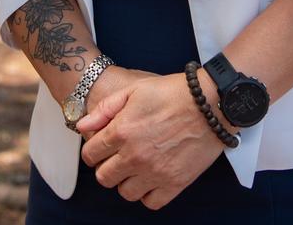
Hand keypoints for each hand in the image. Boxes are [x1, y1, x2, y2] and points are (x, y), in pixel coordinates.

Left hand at [77, 70, 233, 210]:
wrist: (210, 103)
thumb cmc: (172, 92)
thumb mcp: (134, 89)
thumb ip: (104, 109)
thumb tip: (83, 127)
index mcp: (121, 132)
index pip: (90, 155)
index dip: (92, 151)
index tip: (100, 148)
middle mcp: (134, 156)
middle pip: (104, 178)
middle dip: (106, 167)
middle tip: (117, 157)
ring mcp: (154, 173)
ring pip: (125, 193)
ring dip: (126, 181)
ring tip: (135, 167)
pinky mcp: (174, 184)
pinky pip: (150, 202)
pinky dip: (148, 194)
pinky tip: (151, 177)